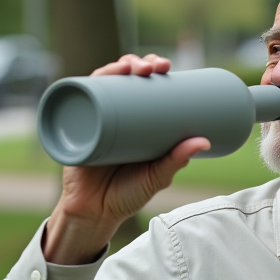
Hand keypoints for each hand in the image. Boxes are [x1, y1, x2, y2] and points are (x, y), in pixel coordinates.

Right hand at [42, 54, 209, 264]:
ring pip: (101, 84)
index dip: (154, 69)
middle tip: (155, 67)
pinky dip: (82, 86)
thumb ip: (176, 161)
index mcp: (136, 121)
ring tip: (129, 67)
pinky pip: (76, 104)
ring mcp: (93, 120)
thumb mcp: (155, 177)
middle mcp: (113, 115)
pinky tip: (94, 76)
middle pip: (123, 78)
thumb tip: (204, 141)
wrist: (95, 216)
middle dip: (138, 63)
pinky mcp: (75, 130)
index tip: (168, 66)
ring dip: (114, 67)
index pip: (143, 85)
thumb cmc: (126, 195)